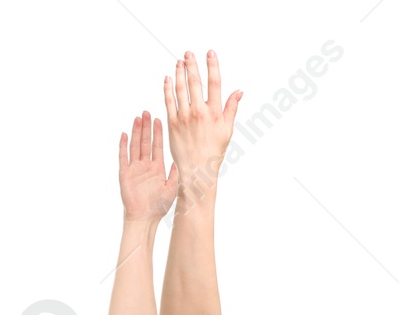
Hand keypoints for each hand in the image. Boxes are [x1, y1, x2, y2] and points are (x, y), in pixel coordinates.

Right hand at [118, 111, 177, 221]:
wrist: (145, 218)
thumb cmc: (159, 207)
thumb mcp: (172, 188)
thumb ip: (176, 173)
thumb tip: (182, 160)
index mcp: (157, 168)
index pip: (157, 146)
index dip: (158, 133)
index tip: (159, 119)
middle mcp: (145, 166)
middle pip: (145, 142)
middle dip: (146, 127)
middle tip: (147, 112)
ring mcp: (134, 169)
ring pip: (135, 146)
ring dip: (136, 132)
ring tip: (137, 118)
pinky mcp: (124, 174)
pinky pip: (123, 157)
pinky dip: (124, 146)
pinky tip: (125, 134)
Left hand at [164, 50, 242, 182]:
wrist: (197, 169)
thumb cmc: (213, 151)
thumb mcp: (227, 130)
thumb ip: (231, 108)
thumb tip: (238, 91)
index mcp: (215, 113)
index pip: (215, 83)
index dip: (212, 66)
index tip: (210, 53)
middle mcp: (199, 112)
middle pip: (195, 82)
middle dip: (192, 65)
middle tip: (188, 53)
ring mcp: (184, 117)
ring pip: (181, 89)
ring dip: (179, 73)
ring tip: (179, 62)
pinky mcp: (173, 123)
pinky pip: (169, 101)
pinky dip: (167, 88)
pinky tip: (167, 79)